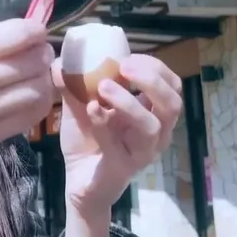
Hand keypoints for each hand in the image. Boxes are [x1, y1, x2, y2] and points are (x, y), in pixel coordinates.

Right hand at [0, 18, 54, 179]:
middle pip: (30, 61)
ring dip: (43, 79)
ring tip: (36, 75)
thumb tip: (24, 33)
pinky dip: (38, 102)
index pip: (14, 34)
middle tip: (41, 53)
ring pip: (36, 90)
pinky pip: (30, 116)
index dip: (35, 30)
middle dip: (43, 53)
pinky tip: (29, 97)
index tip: (37, 32)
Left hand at [53, 54, 182, 217]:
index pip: (172, 85)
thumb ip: (75, 83)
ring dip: (128, 102)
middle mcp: (156, 132)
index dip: (155, 67)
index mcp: (152, 113)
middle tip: (124, 67)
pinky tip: (91, 109)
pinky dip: (103, 123)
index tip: (128, 57)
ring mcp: (142, 152)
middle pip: (173, 104)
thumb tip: (63, 59)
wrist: (77, 179)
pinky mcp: (124, 167)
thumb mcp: (81, 104)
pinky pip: (118, 145)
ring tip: (103, 87)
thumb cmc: (88, 139)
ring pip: (152, 126)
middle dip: (152, 81)